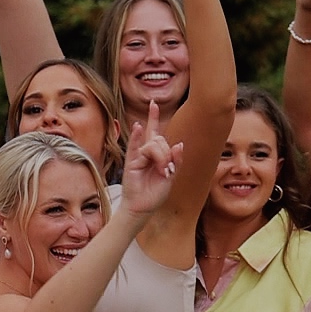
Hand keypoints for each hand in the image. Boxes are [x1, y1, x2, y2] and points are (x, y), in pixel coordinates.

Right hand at [121, 100, 180, 216]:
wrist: (142, 208)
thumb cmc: (154, 194)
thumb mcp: (171, 177)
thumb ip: (175, 160)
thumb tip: (179, 144)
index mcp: (157, 155)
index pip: (156, 133)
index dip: (154, 118)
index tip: (153, 103)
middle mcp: (147, 152)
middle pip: (159, 140)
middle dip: (167, 153)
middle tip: (167, 170)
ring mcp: (138, 156)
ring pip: (153, 145)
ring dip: (161, 157)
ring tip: (161, 171)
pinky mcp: (131, 162)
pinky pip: (135, 147)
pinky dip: (136, 136)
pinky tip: (138, 126)